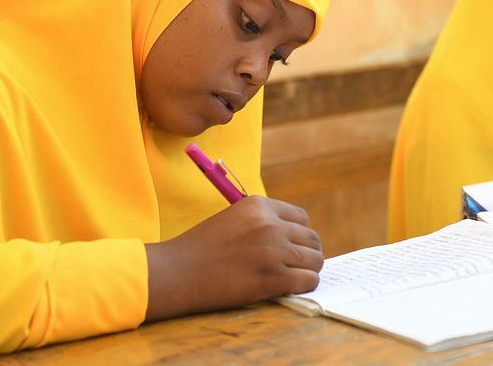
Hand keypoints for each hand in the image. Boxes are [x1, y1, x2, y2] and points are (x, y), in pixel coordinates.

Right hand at [144, 195, 322, 322]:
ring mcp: (273, 251)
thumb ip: (262, 221)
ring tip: (294, 277)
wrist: (177, 272)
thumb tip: (292, 236)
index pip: (301, 218)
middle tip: (295, 266)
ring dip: (308, 270)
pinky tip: (291, 287)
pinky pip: (308, 280)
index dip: (298, 235)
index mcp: (260, 205)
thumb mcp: (233, 219)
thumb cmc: (200, 249)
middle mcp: (270, 224)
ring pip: (315, 260)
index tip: (292, 247)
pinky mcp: (272, 277)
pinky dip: (305, 285)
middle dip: (306, 253)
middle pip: (311, 238)